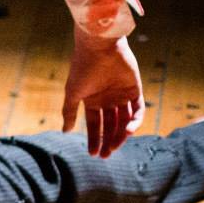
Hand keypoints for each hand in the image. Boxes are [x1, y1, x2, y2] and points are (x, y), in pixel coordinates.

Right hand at [63, 30, 144, 157]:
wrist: (98, 47)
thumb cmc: (82, 68)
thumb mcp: (73, 93)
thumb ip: (69, 112)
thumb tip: (65, 132)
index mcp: (92, 100)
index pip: (95, 124)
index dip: (94, 139)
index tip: (93, 154)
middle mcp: (107, 99)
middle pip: (110, 125)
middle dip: (108, 140)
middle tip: (105, 155)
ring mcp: (122, 95)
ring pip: (124, 120)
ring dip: (121, 134)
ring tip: (115, 146)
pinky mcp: (135, 89)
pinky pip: (137, 110)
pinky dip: (135, 121)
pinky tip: (128, 131)